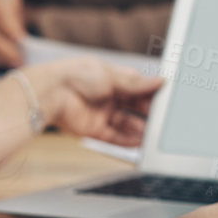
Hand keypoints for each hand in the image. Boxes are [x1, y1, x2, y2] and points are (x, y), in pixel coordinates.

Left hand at [23, 58, 161, 146]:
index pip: (138, 88)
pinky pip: (114, 138)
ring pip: (126, 124)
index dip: (151, 94)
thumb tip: (160, 80)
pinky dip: (127, 141)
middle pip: (134, 107)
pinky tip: (139, 142)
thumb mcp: (111, 75)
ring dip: (140, 129)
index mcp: (113, 79)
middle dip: (148, 113)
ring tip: (153, 133)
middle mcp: (108, 97)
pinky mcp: (93, 130)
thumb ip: (136, 83)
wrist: (51, 92)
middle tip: (163, 119)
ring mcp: (101, 114)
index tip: (166, 100)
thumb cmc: (76, 75)